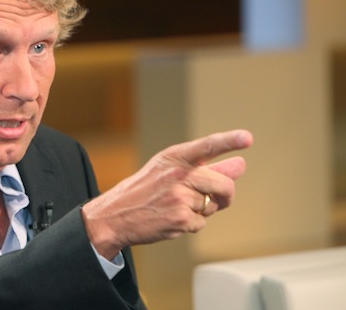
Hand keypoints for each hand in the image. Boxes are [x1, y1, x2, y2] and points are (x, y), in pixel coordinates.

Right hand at [82, 129, 252, 258]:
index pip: (207, 146)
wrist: (115, 215)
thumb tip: (240, 165)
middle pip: (224, 184)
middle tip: (215, 199)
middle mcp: (177, 174)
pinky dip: (191, 224)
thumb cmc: (144, 190)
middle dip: (225, 196)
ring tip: (175, 206)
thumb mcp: (169, 170)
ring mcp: (178, 197)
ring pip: (212, 206)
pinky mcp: (179, 219)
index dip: (229, 141)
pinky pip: (201, 223)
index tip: (247, 138)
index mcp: (174, 157)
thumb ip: (208, 167)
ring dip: (201, 211)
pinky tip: (171, 218)